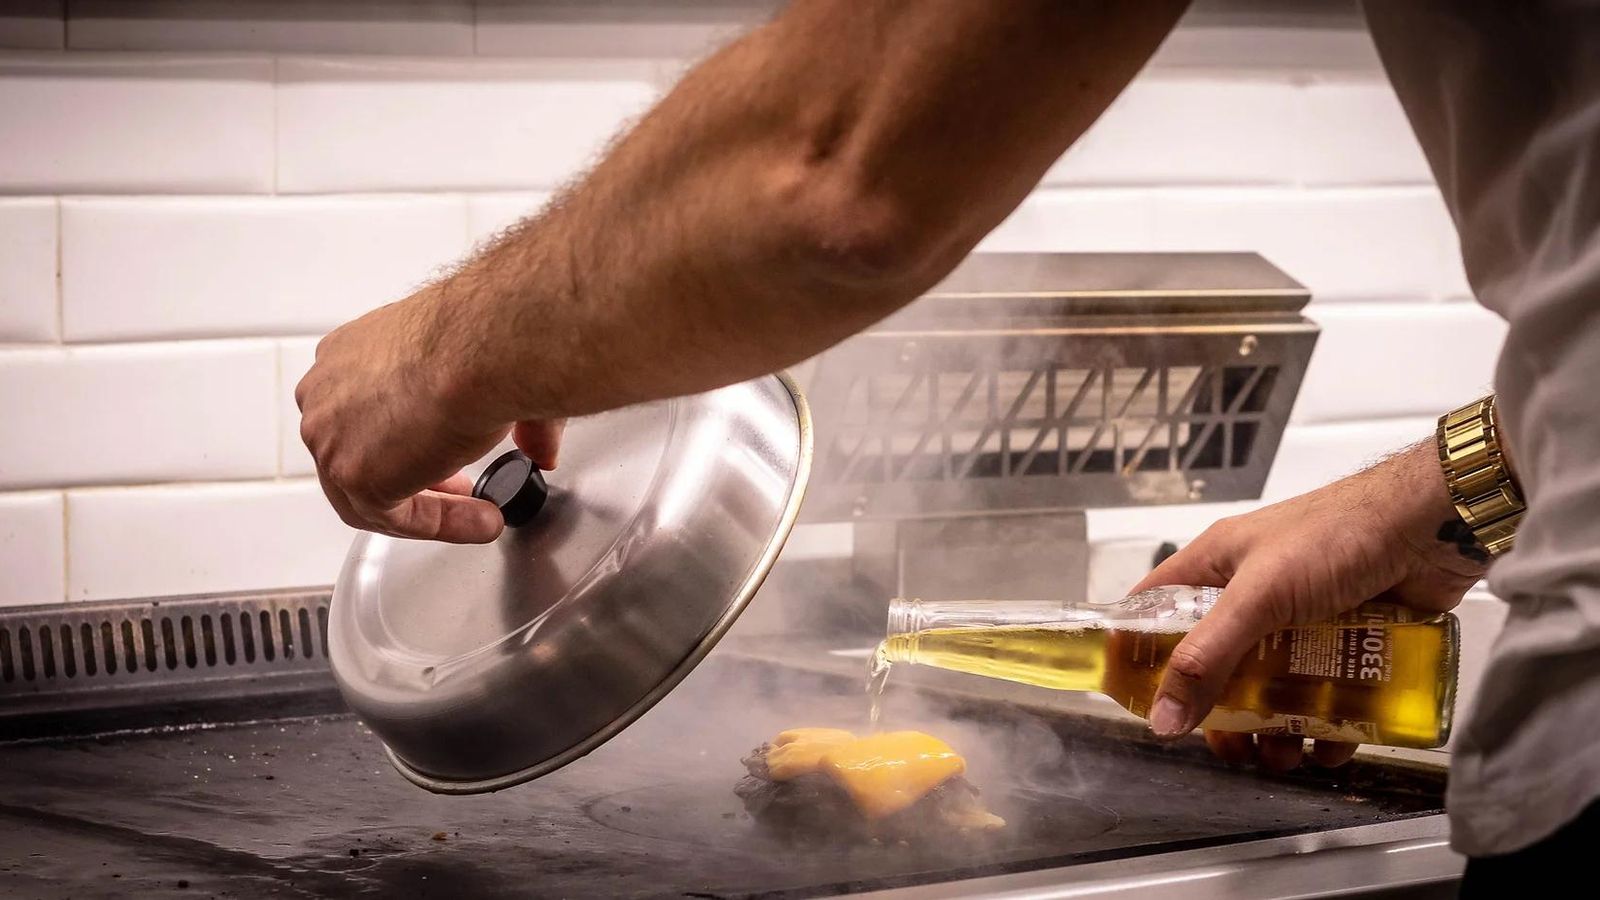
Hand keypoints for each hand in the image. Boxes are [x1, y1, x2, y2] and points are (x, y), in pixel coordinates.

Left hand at [295, 290, 564, 542]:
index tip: (444, 458)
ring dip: (429, 508)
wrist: (483, 346)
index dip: (406, 441)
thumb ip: (507, 416)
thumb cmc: (483, 335)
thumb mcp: (488, 368)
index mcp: (351, 351)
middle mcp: (329, 389)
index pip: (364, 412)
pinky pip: (395, 516)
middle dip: (409, 477)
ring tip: (478, 516)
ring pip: (373, 492)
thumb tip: (539, 448)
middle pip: (360, 453)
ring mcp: (331, 433)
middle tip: (453, 490)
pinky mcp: (353, 474)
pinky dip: (440, 523)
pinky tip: (479, 520)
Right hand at [1129, 441, 1485, 770]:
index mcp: (1219, 566)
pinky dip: (1327, 726)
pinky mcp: (1351, 640)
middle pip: (1218, 663)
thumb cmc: (1336, 536)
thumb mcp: (1258, 596)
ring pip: (1273, 686)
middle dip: (1221, 711)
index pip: (1156, 607)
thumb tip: (1163, 719)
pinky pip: (1327, 693)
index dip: (1140, 650)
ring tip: (1285, 755)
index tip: (1139, 700)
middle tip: (1229, 745)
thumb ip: (1208, 657)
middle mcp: (1255, 593)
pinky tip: (1331, 746)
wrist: (1431, 525)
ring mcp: (1304, 619)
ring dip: (1275, 728)